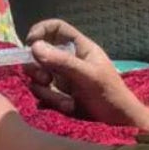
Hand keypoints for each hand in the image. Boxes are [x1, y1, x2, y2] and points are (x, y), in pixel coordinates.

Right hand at [25, 19, 146, 126]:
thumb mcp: (87, 75)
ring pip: (38, 77)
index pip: (55, 28)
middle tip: (46, 80)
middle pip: (38, 54)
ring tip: (66, 102)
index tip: (30, 43)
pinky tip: (68, 107)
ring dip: (47, 91)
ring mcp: (61, 78)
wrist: (118, 121)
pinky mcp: (58, 95)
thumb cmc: (110, 93)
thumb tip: (34, 46)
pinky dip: (52, 102)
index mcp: (78, 48)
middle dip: (37, 68)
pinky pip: (43, 94)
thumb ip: (62, 61)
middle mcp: (67, 60)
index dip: (40, 30)